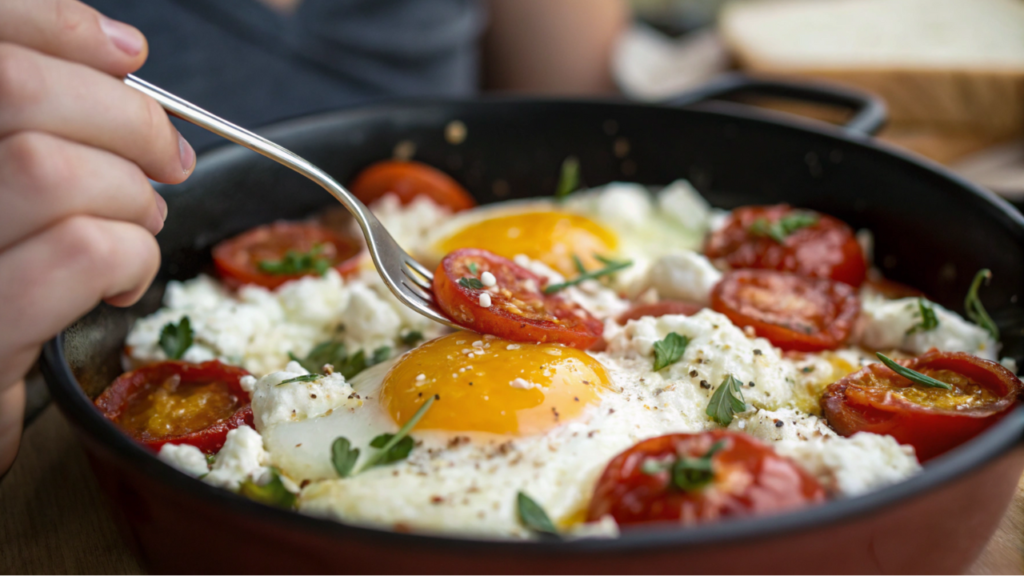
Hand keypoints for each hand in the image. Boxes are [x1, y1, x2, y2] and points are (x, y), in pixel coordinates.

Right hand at [0, 0, 193, 472]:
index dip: (56, 26)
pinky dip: (129, 256)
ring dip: (128, 195)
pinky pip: (80, 253)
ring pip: (49, 169)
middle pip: (17, 90)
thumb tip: (120, 48)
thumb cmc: (10, 280)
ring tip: (136, 225)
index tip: (127, 55)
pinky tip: (122, 280)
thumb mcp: (16, 187)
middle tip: (167, 158)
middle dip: (126, 117)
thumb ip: (43, 111)